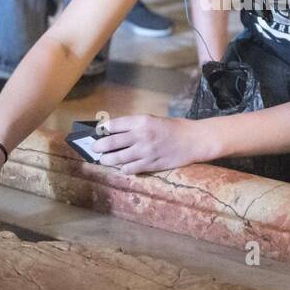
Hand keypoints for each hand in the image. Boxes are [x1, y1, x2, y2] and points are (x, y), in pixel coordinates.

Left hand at [93, 115, 213, 174]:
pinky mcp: (151, 164)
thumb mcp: (153, 120)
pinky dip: (124, 169)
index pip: (113, 125)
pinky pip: (130, 169)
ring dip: (107, 160)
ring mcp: (145, 152)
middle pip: (111, 143)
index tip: (98, 132)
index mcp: (141, 121)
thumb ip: (135, 126)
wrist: (194, 140)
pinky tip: (123, 167)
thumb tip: (115, 132)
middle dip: (98, 146)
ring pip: (118, 159)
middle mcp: (141, 136)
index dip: (102, 130)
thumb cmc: (174, 128)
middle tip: (95, 148)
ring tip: (104, 160)